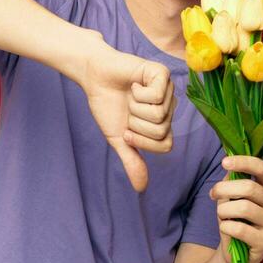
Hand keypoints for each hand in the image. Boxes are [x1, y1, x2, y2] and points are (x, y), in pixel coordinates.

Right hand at [81, 45, 176, 192]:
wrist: (94, 78)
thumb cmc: (107, 106)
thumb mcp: (118, 139)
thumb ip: (131, 160)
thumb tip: (142, 189)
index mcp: (162, 124)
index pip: (165, 145)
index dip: (142, 142)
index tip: (126, 131)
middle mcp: (169, 108)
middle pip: (161, 131)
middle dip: (135, 124)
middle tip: (127, 110)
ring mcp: (168, 90)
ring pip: (158, 114)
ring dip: (135, 108)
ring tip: (130, 96)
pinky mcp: (161, 74)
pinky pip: (156, 95)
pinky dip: (138, 93)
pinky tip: (134, 85)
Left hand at [209, 155, 262, 262]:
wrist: (238, 252)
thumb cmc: (236, 219)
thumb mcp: (232, 197)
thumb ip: (232, 181)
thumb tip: (227, 166)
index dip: (244, 163)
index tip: (225, 162)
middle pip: (250, 188)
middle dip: (225, 188)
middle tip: (212, 193)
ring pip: (244, 208)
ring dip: (224, 210)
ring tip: (221, 216)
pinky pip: (241, 229)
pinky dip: (226, 227)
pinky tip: (225, 229)